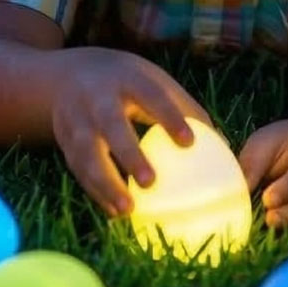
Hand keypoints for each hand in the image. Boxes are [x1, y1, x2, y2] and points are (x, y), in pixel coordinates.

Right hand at [50, 47, 209, 217]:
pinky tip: (115, 211)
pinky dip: (95, 191)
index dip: (169, 118)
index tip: (189, 143)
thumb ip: (185, 110)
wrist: (68, 75)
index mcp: (128, 79)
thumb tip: (224, 146)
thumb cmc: (128, 83)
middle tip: (149, 182)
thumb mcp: (154, 82)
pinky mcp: (63, 140)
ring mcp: (75, 119)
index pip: (151, 96)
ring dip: (104, 183)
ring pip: (85, 153)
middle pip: (110, 124)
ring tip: (127, 210)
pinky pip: (77, 169)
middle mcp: (97, 97)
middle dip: (127, 153)